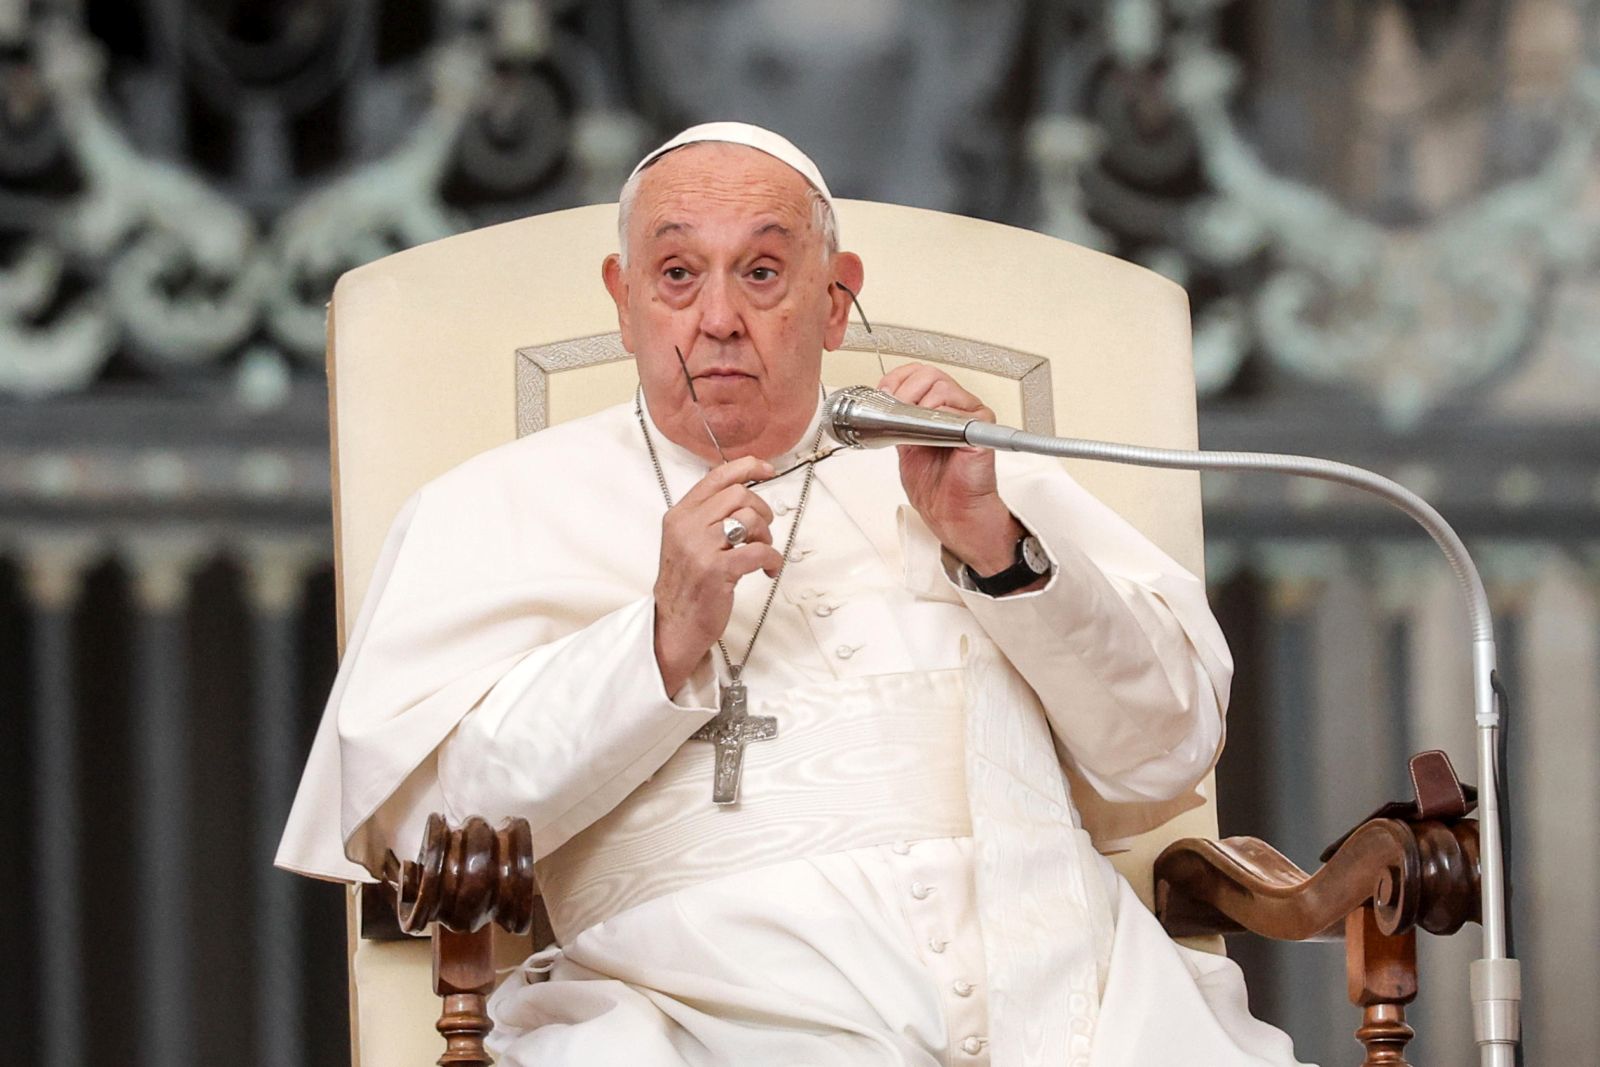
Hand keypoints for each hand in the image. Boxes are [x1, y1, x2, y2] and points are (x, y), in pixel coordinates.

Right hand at [653, 456, 784, 693]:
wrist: (674, 625)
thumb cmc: (686, 584)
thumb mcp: (686, 541)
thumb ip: (707, 515)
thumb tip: (743, 492)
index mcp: (679, 515)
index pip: (716, 477)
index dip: (747, 468)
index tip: (767, 470)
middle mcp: (686, 527)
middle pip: (739, 495)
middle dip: (761, 511)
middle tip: (762, 533)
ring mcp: (700, 549)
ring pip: (750, 520)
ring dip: (766, 536)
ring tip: (761, 552)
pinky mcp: (716, 571)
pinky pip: (759, 552)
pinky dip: (772, 560)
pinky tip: (768, 570)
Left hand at [878, 363, 1022, 574]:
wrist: (950, 513)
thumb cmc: (934, 486)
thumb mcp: (904, 444)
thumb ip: (897, 420)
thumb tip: (879, 403)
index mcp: (939, 407)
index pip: (919, 373)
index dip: (898, 378)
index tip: (884, 393)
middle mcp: (957, 407)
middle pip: (930, 375)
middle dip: (905, 391)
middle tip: (896, 411)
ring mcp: (971, 416)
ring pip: (942, 387)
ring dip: (920, 406)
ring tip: (914, 427)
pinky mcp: (981, 429)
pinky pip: (958, 411)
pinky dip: (940, 419)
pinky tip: (933, 435)